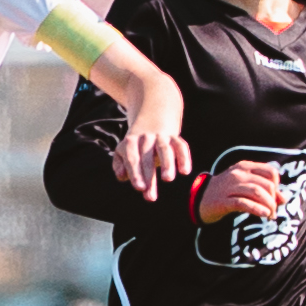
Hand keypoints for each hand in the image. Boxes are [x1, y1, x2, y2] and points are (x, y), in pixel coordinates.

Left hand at [109, 84, 192, 199]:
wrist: (153, 108)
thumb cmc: (136, 139)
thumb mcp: (124, 148)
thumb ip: (120, 164)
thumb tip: (121, 177)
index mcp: (131, 141)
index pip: (132, 158)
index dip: (135, 172)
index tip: (139, 187)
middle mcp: (146, 138)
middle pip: (147, 157)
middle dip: (149, 176)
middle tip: (150, 197)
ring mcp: (161, 136)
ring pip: (164, 149)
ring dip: (166, 164)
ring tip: (168, 179)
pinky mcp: (174, 136)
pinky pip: (181, 145)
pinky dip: (184, 157)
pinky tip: (185, 171)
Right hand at [196, 161, 284, 223]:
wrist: (199, 199)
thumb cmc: (226, 192)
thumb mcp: (245, 186)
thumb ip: (264, 190)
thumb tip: (284, 199)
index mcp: (245, 167)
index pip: (271, 172)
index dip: (277, 186)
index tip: (274, 197)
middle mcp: (238, 174)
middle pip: (266, 185)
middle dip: (274, 200)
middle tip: (274, 211)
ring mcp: (230, 187)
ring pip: (257, 192)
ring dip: (268, 206)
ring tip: (270, 215)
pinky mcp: (224, 201)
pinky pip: (244, 203)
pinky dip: (257, 209)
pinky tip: (264, 214)